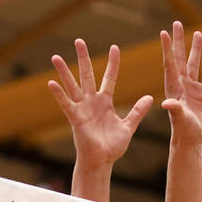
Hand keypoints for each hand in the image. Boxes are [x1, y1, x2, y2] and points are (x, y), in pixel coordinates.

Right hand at [49, 40, 152, 167]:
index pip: (109, 78)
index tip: (115, 47)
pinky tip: (51, 82)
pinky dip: (59, 94)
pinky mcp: (75, 118)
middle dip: (84, 58)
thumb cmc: (112, 147)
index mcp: (105, 102)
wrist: (102, 161)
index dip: (113, 63)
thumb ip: (137, 111)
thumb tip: (150, 97)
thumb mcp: (128, 126)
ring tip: (56, 57)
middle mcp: (92, 102)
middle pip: (87, 75)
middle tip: (79, 40)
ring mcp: (82, 109)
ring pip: (72, 85)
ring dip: (64, 71)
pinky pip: (66, 104)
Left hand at [159, 21, 201, 145]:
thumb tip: (167, 103)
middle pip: (179, 58)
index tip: (164, 32)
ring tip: (197, 33)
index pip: (170, 64)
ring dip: (196, 49)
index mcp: (174, 87)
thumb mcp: (180, 120)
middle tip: (177, 24)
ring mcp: (191, 89)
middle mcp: (181, 85)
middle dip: (178, 41)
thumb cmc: (184, 132)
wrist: (191, 141)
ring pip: (194, 64)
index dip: (167, 48)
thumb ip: (175, 110)